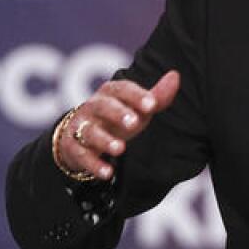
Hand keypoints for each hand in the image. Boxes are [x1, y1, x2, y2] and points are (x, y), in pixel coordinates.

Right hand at [54, 71, 180, 179]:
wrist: (80, 135)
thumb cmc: (116, 118)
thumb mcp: (137, 108)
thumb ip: (157, 96)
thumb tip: (175, 75)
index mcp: (110, 94)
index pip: (122, 89)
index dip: (136, 95)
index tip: (152, 104)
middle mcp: (92, 107)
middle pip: (103, 106)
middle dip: (118, 113)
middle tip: (134, 122)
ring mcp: (80, 127)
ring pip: (90, 131)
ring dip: (104, 140)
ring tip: (120, 149)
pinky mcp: (73, 147)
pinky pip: (82, 155)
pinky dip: (94, 164)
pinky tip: (108, 172)